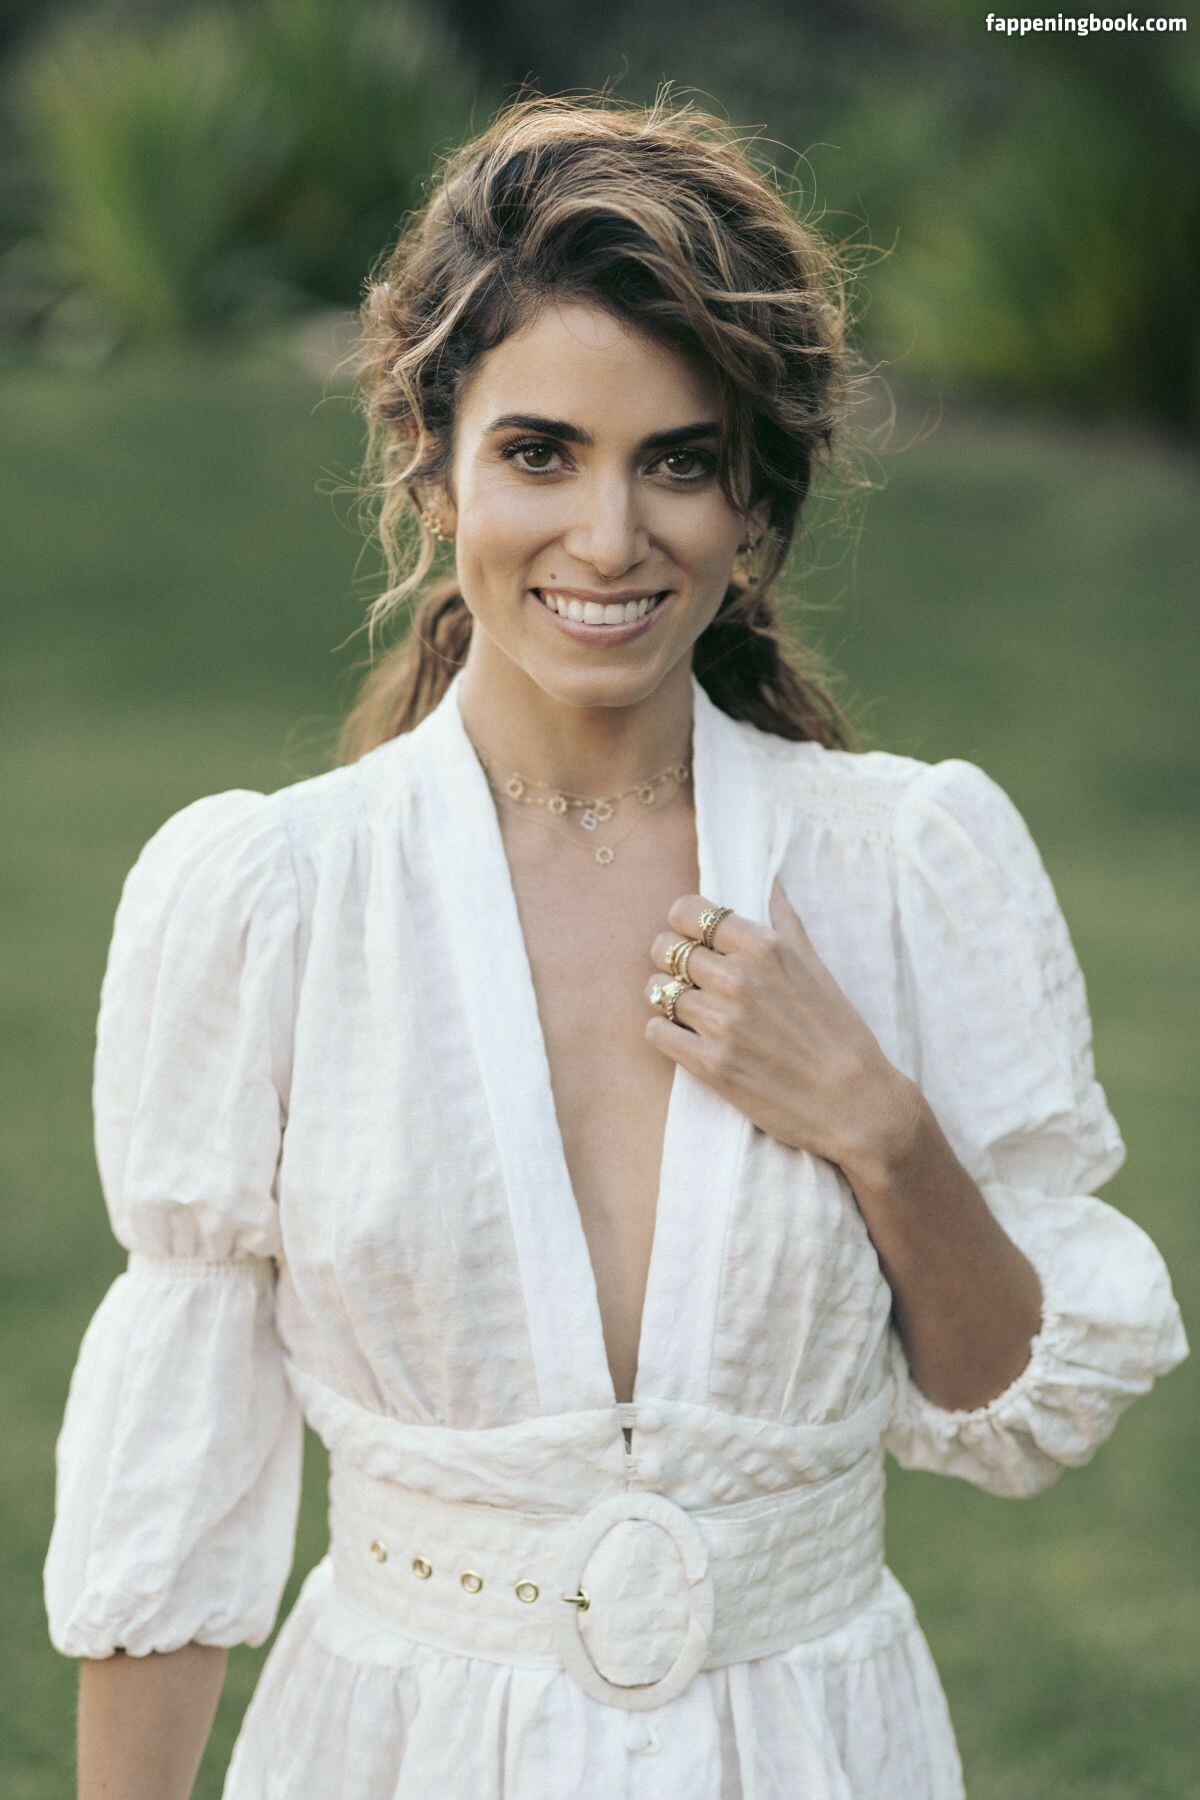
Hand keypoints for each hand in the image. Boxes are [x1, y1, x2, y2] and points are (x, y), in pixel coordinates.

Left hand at [644, 878, 920, 1172]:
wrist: (856, 1103)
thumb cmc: (840, 1033)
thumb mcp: (817, 967)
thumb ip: (787, 923)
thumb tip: (772, 882)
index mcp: (764, 947)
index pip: (690, 912)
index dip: (682, 922)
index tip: (689, 935)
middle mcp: (739, 979)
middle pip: (667, 949)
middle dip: (669, 959)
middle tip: (683, 975)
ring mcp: (722, 1022)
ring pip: (658, 990)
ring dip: (665, 997)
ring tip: (685, 1007)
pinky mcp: (710, 1064)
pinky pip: (656, 1032)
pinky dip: (662, 1031)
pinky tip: (681, 1035)